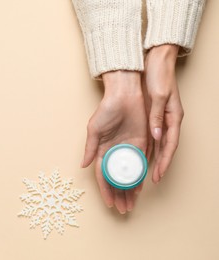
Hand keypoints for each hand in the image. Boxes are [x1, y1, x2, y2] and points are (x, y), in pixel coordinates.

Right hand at [81, 71, 147, 213]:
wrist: (125, 95)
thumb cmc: (107, 109)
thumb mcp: (94, 129)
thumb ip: (90, 147)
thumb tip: (83, 165)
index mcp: (102, 150)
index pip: (103, 176)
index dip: (105, 190)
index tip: (109, 203)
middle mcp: (115, 152)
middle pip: (117, 179)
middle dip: (119, 195)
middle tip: (123, 209)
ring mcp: (128, 149)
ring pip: (129, 175)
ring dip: (130, 190)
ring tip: (131, 204)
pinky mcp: (141, 144)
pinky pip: (141, 164)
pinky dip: (141, 176)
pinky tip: (141, 188)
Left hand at [143, 45, 183, 183]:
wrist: (156, 60)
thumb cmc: (159, 75)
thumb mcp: (159, 95)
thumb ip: (157, 116)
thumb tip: (157, 136)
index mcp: (174, 117)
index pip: (170, 145)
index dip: (164, 162)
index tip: (158, 176)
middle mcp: (169, 120)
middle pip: (165, 148)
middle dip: (159, 166)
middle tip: (153, 180)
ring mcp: (161, 118)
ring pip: (158, 144)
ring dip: (153, 159)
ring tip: (146, 173)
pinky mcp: (154, 115)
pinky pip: (152, 136)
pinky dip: (147, 147)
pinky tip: (140, 155)